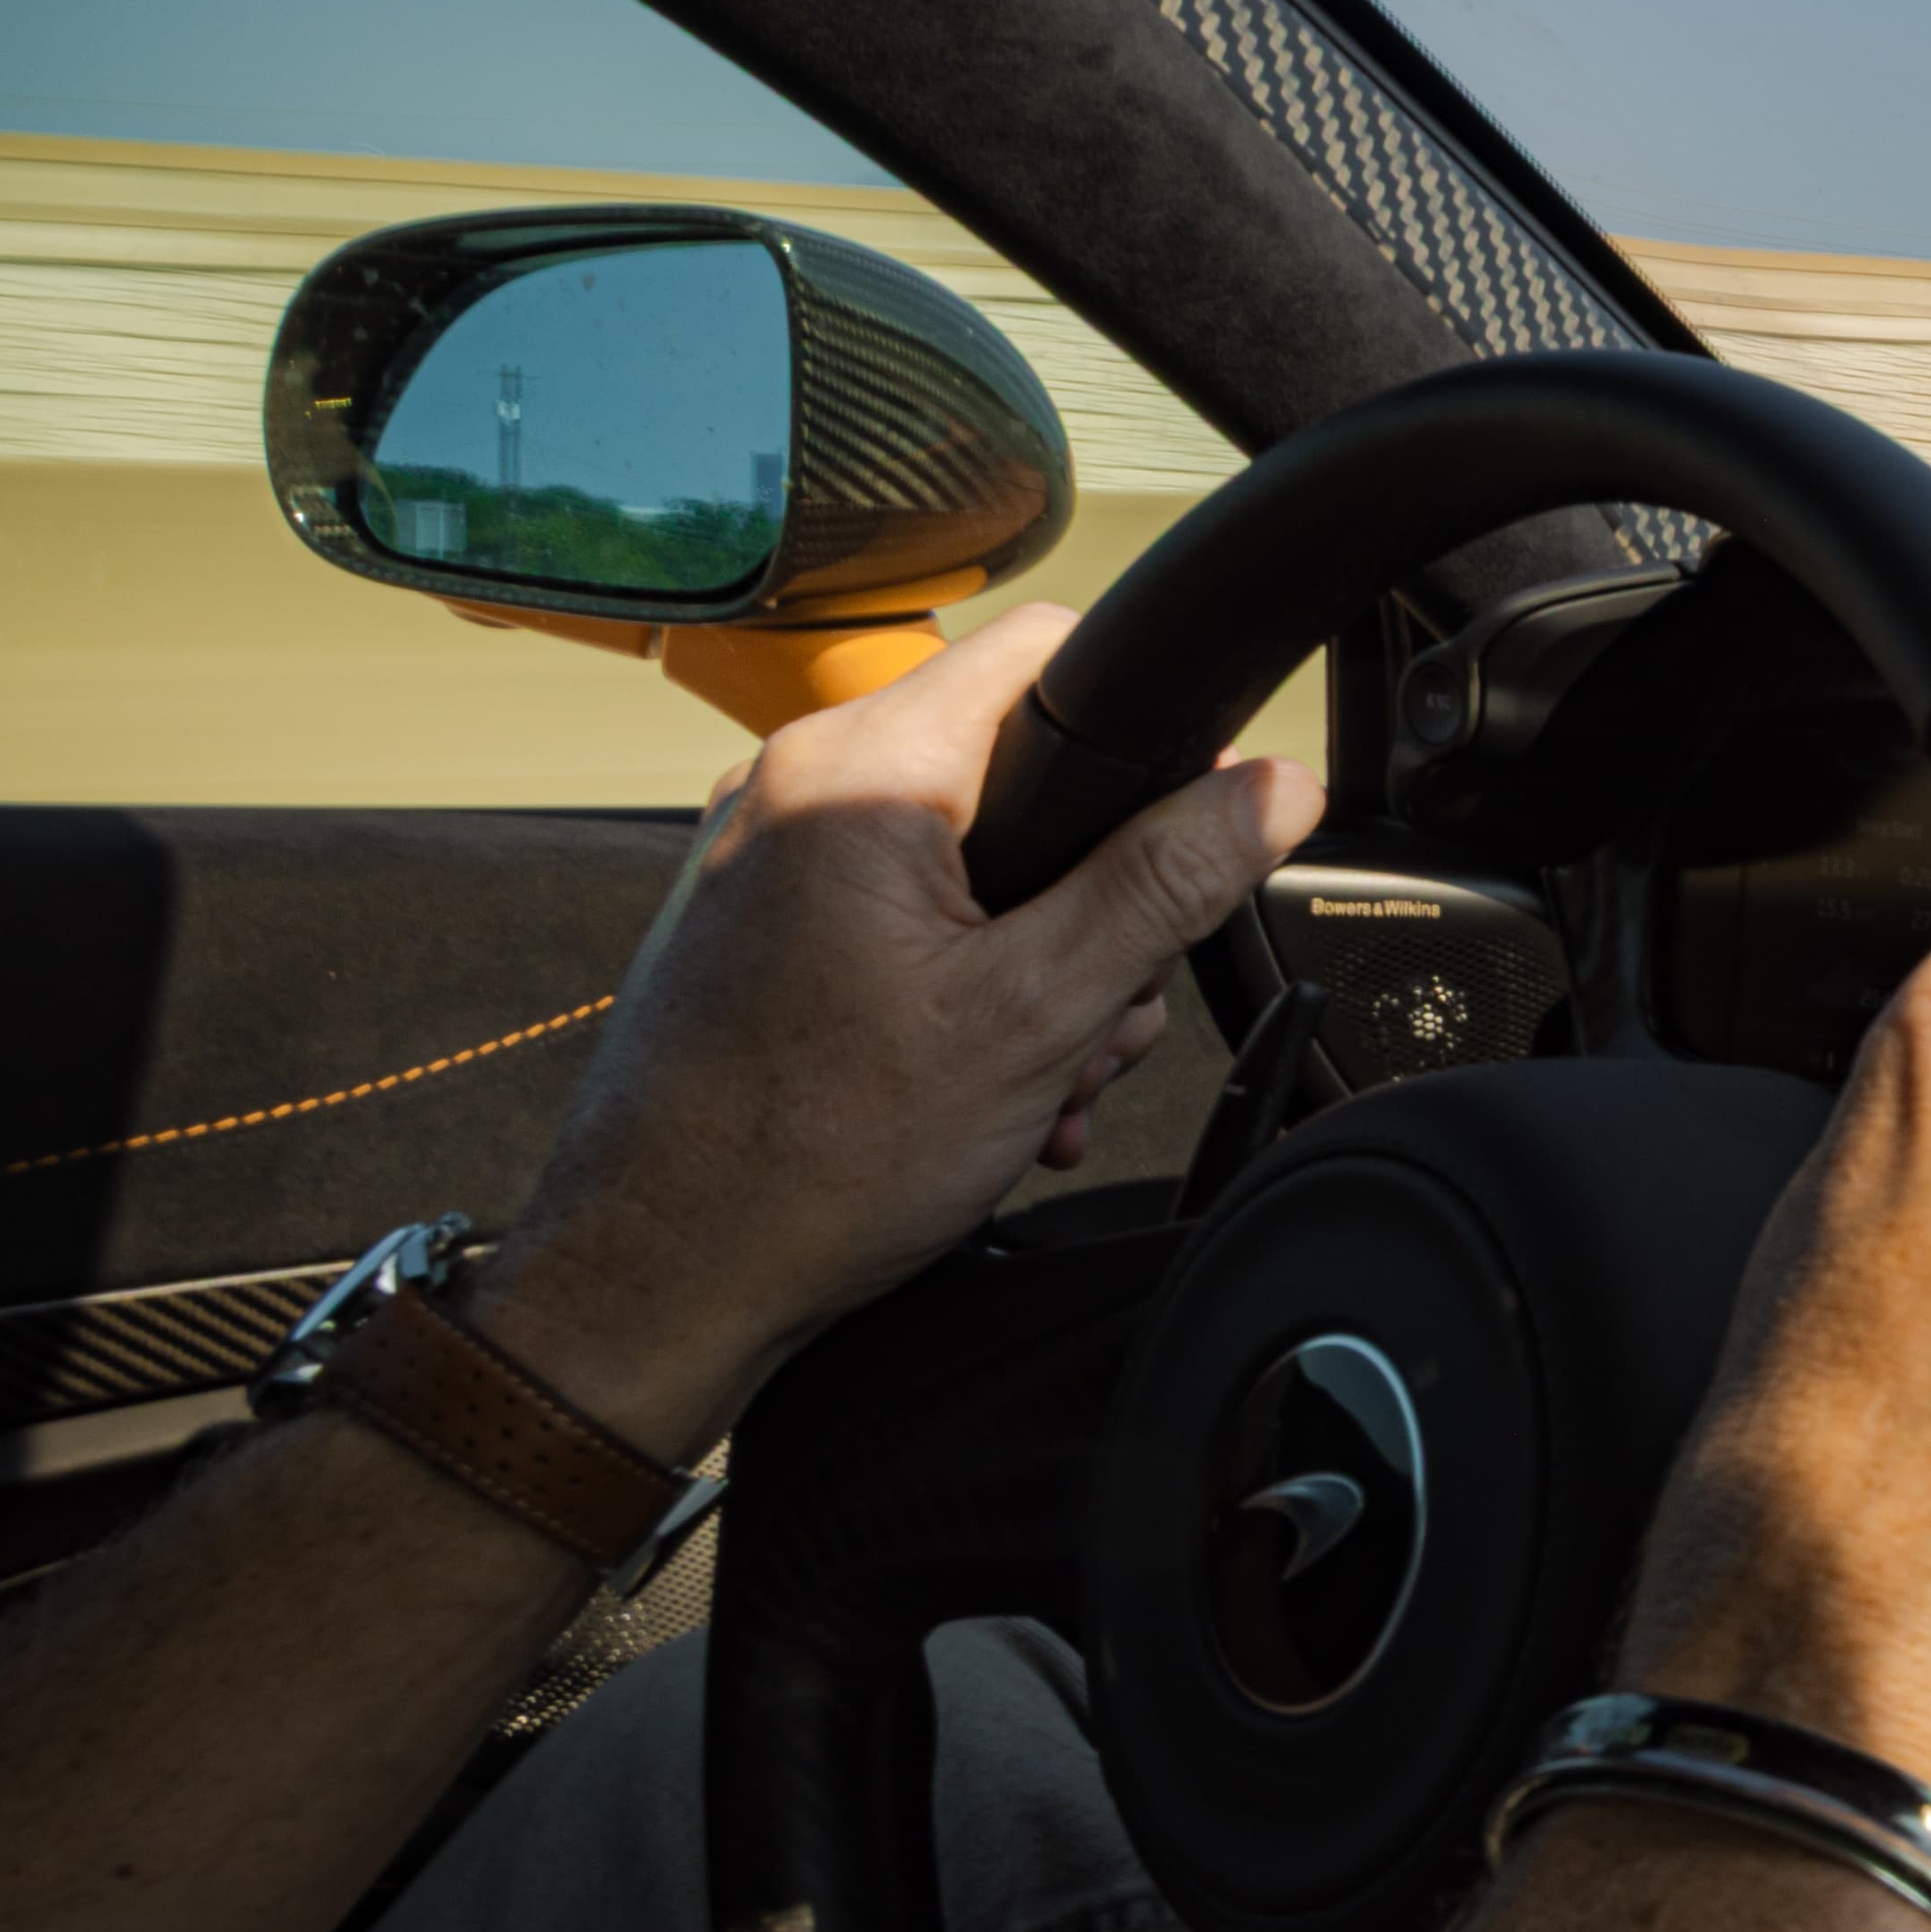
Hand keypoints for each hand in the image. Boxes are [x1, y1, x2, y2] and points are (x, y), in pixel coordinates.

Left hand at [473, 607, 1322, 1457]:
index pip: (1048, 653)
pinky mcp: (763, 928)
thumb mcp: (1036, 1013)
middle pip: (1023, 773)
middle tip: (1104, 1009)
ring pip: (974, 859)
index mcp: (862, 774)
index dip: (1152, 729)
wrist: (658, 1278)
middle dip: (1099, 898)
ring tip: (1041, 1074)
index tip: (1194, 826)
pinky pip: (908, 918)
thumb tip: (1272, 790)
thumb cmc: (806, 1158)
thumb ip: (1164, 885)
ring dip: (1043, 966)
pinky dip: (970, 989)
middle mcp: (798, 789)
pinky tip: (989, 1089)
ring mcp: (771, 859)